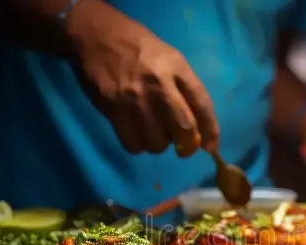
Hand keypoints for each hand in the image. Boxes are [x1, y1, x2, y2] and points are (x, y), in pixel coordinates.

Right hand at [65, 0, 217, 154]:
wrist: (95, 35)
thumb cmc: (138, 49)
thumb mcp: (169, 57)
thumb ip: (185, 88)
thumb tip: (199, 129)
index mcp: (176, 67)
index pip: (202, 104)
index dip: (211, 131)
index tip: (210, 146)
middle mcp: (158, 83)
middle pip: (184, 128)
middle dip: (187, 145)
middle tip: (182, 147)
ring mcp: (134, 98)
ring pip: (157, 142)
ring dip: (158, 144)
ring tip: (152, 131)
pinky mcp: (113, 109)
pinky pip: (132, 144)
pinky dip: (137, 145)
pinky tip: (136, 133)